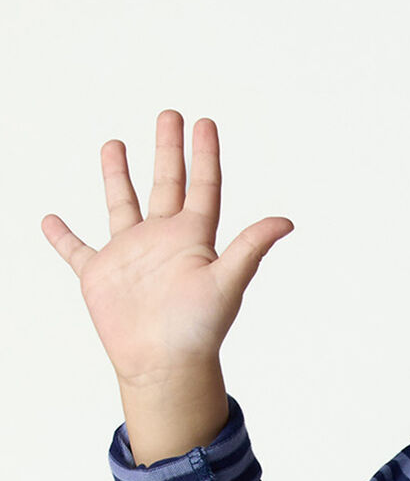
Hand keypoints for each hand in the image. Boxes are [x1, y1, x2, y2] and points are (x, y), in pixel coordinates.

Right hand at [41, 110, 293, 384]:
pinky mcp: (100, 275)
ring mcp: (130, 256)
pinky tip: (50, 220)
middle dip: (167, 149)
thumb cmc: (199, 330)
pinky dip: (63, 236)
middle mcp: (163, 240)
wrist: (164, 366)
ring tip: (114, 143)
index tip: (204, 122)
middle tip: (169, 114)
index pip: (203, 186)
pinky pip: (76, 250)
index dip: (204, 154)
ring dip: (117, 175)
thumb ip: (251, 247)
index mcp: (194, 238)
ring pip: (122, 204)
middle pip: (166, 183)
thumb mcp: (227, 282)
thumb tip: (288, 221)